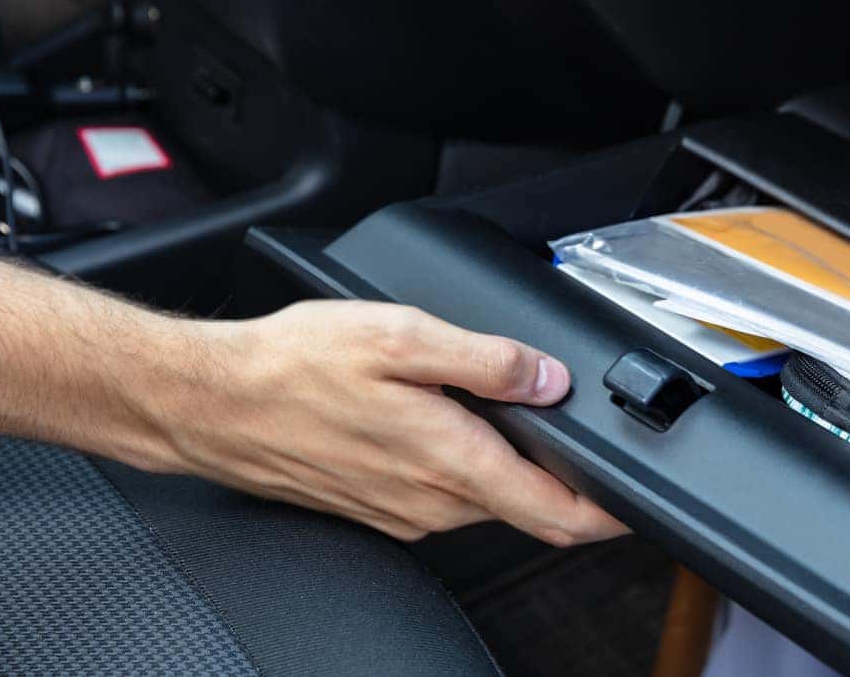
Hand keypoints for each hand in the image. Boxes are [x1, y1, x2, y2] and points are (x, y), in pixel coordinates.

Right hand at [157, 300, 627, 546]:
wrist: (213, 402)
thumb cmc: (294, 367)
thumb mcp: (401, 336)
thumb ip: (485, 359)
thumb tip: (547, 376)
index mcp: (451, 460)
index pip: (557, 513)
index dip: (609, 511)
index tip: (636, 497)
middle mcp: (432, 501)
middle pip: (526, 508)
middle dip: (561, 479)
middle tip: (569, 431)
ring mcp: (403, 511)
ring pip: (484, 501)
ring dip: (508, 469)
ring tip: (504, 415)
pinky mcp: (377, 509)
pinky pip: (442, 498)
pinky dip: (465, 470)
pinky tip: (444, 425)